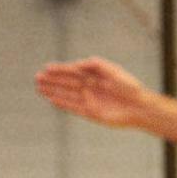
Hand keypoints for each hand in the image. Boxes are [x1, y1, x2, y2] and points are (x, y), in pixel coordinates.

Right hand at [34, 57, 152, 127]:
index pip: (73, 71)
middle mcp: (90, 88)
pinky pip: (73, 108)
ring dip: (53, 91)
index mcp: (95, 76)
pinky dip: (63, 104)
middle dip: (52, 80)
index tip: (46, 68)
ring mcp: (90, 101)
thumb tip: (78, 63)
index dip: (60, 70)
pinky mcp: (91, 113)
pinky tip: (52, 100)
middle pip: (67, 83)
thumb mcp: (113, 71)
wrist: (139, 107)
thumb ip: (96, 65)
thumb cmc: (129, 87)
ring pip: (67, 95)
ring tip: (39, 88)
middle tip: (37, 78)